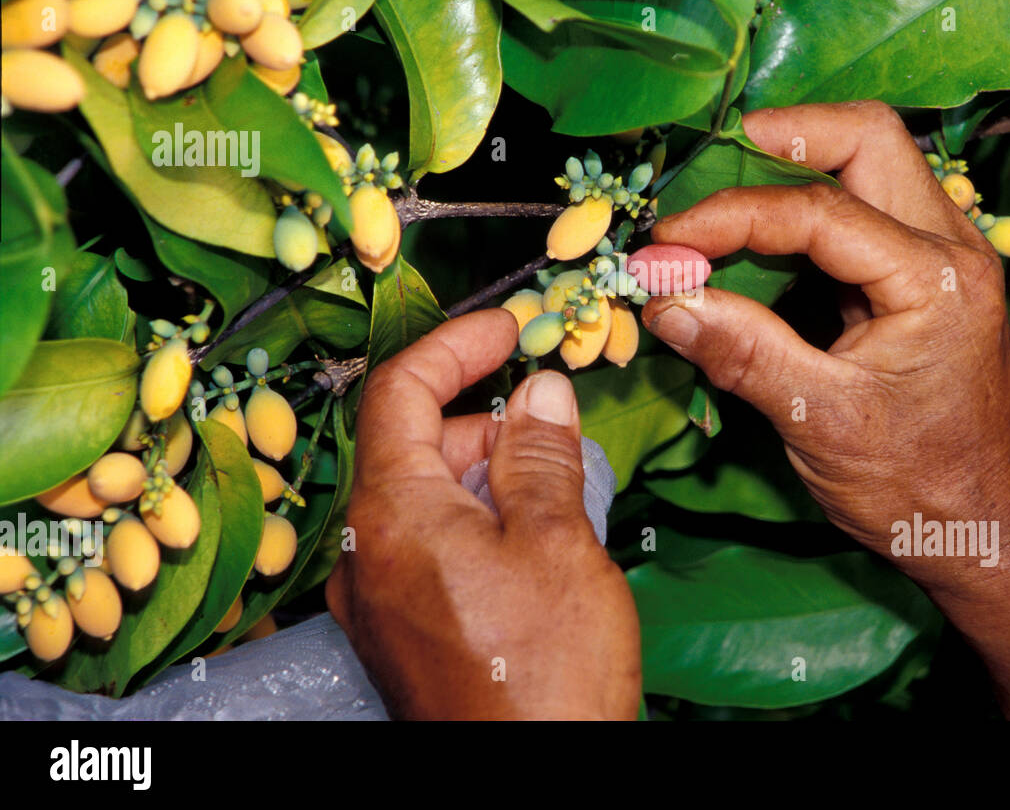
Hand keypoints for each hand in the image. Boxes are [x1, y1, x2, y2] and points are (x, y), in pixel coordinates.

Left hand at [326, 310, 640, 719]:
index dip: (455, 346)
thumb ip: (540, 455)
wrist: (530, 783)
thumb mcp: (556, 541)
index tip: (507, 330)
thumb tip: (539, 394)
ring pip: (423, 498)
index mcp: (390, 514)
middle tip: (554, 423)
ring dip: (485, 474)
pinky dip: (474, 521)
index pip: (398, 390)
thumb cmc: (543, 673)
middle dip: (483, 420)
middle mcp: (366, 552)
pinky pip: (427, 547)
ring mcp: (377, 598)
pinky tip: (531, 542)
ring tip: (557, 490)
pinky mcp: (401, 632)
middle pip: (412, 444)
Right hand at [643, 101, 1009, 589]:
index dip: (729, 217)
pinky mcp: (926, 271)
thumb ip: (743, 352)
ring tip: (723, 197)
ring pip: (870, 159)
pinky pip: (865, 204)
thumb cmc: (914, 486)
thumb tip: (666, 299)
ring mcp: (946, 253)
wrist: (978, 527)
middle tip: (705, 172)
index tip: (665, 244)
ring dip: (794, 163)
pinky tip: (760, 239)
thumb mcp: (821, 423)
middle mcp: (954, 246)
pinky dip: (807, 205)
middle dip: (779, 138)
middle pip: (867, 137)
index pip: (818, 211)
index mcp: (937, 280)